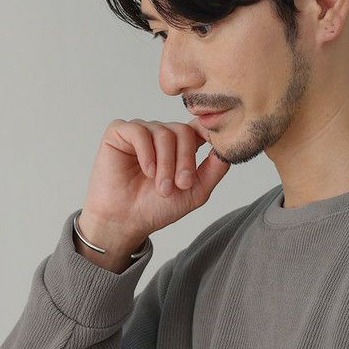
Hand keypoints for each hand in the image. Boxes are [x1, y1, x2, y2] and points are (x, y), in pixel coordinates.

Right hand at [76, 116, 230, 265]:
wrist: (126, 221)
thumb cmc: (157, 208)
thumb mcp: (196, 192)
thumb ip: (215, 170)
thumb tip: (229, 149)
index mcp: (180, 145)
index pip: (199, 127)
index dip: (209, 132)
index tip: (217, 144)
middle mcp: (161, 134)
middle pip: (183, 131)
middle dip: (185, 160)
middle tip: (180, 185)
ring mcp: (141, 132)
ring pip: (163, 133)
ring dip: (166, 164)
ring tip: (161, 188)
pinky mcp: (119, 133)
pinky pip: (139, 131)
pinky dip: (147, 153)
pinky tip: (147, 172)